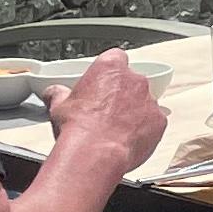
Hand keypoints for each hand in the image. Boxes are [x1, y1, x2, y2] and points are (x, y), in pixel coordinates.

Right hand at [47, 47, 166, 174]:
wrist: (95, 153)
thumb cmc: (78, 127)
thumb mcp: (59, 106)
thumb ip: (59, 93)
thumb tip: (53, 92)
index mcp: (110, 67)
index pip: (115, 58)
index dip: (108, 72)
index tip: (102, 83)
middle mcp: (134, 80)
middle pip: (131, 81)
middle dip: (121, 94)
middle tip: (105, 111)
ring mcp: (149, 100)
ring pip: (143, 102)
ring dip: (133, 112)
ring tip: (115, 129)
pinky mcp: (159, 121)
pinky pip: (153, 122)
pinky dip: (144, 129)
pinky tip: (127, 140)